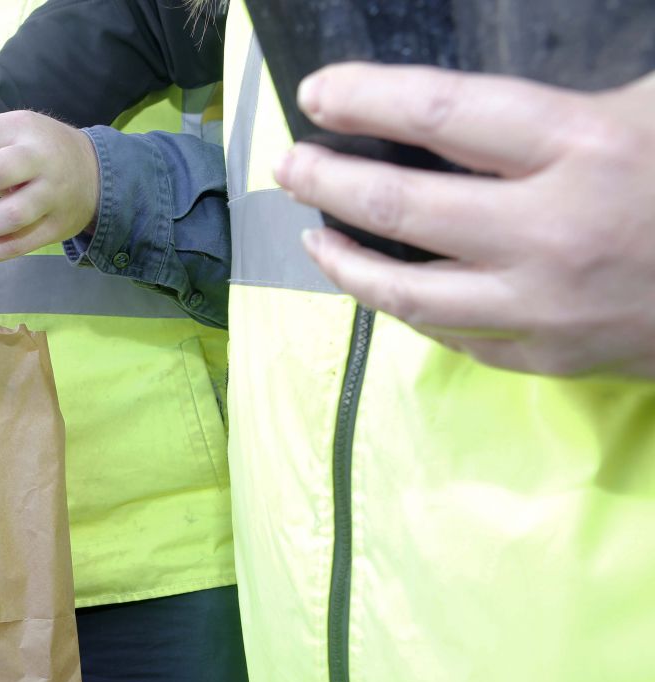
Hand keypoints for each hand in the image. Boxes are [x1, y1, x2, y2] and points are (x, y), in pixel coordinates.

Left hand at [274, 63, 654, 378]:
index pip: (443, 113)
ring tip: (315, 233)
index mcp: (585, 148)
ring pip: (406, 290)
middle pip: (402, 205)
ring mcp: (544, 307)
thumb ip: (553, 111)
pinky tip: (381, 284)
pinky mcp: (547, 359)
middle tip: (291, 166)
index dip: (367, 98)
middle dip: (328, 181)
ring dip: (344, 260)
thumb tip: (446, 115)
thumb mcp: (647, 112)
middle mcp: (551, 231)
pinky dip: (403, 305)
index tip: (317, 94)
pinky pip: (449, 334)